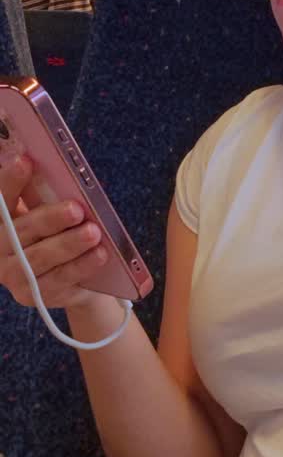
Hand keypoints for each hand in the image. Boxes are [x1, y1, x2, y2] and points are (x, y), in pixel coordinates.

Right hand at [0, 156, 107, 309]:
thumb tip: (61, 168)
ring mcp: (14, 275)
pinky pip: (59, 279)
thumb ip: (44, 193)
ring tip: (93, 232)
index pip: (1, 199)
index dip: (10, 180)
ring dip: (69, 244)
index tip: (26, 160)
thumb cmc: (53, 233)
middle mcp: (0, 249)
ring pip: (40, 258)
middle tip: (76, 209)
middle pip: (21, 232)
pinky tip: (99, 254)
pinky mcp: (33, 295)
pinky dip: (81, 266)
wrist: (64, 278)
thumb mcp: (47, 211)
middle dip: (50, 219)